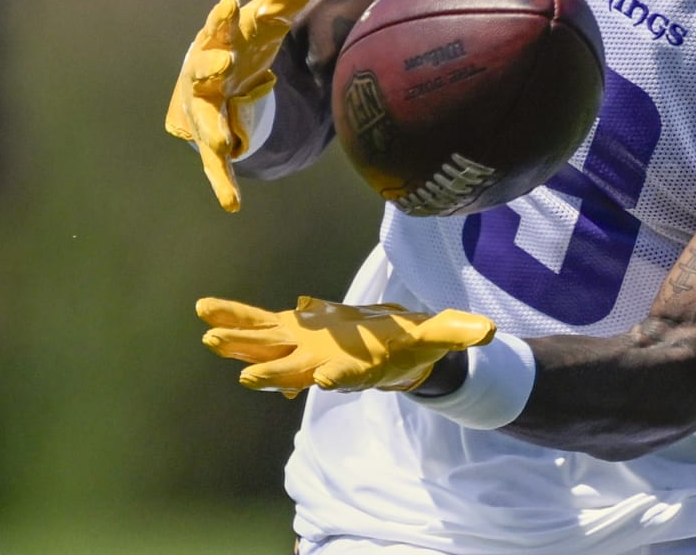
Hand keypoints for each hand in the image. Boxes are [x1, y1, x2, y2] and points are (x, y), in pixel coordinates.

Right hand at [165, 0, 324, 210]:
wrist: (219, 83)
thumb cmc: (244, 44)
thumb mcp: (269, 19)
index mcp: (222, 39)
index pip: (223, 25)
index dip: (224, 18)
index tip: (231, 6)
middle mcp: (205, 71)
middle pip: (204, 67)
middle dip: (209, 65)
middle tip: (221, 63)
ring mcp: (203, 107)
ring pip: (205, 117)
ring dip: (211, 128)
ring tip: (221, 141)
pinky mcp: (210, 138)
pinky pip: (215, 163)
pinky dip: (222, 182)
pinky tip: (232, 203)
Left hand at [197, 295, 495, 395]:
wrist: (385, 351)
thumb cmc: (409, 345)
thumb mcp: (435, 337)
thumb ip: (456, 332)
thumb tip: (488, 331)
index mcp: (357, 366)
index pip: (348, 375)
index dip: (337, 378)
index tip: (324, 382)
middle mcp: (323, 362)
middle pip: (294, 369)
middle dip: (270, 371)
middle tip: (246, 378)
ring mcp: (302, 346)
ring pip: (266, 345)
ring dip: (238, 343)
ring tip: (208, 337)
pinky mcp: (291, 329)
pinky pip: (258, 321)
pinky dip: (236, 316)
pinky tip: (207, 314)